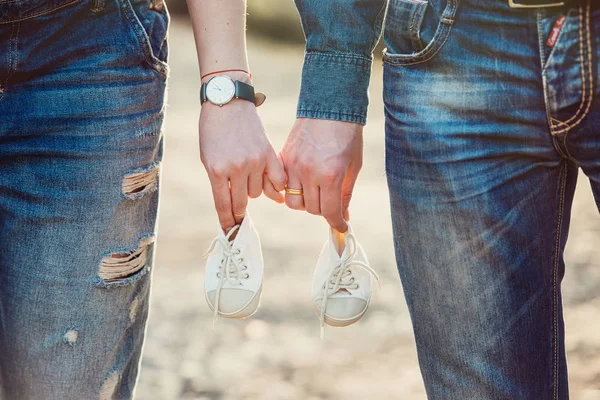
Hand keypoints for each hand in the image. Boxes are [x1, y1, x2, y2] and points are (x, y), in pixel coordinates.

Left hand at [199, 97, 285, 230]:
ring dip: (252, 189)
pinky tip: (272, 187)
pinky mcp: (268, 154)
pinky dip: (274, 187)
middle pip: (242, 203)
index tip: (230, 232)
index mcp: (216, 171)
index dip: (227, 222)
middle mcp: (236, 169)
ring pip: (257, 192)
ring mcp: (254, 162)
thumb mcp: (209, 159)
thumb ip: (221, 183)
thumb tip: (237, 207)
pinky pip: (277, 181)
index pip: (223, 205)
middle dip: (239, 209)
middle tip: (239, 212)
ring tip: (246, 175)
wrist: (228, 103)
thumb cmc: (213, 132)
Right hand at [280, 118, 362, 231]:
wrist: (329, 107)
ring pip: (294, 201)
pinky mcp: (284, 159)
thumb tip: (343, 216)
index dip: (337, 223)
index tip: (341, 227)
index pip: (330, 211)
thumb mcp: (353, 166)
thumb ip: (346, 193)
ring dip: (306, 202)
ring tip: (315, 193)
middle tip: (331, 203)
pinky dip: (292, 190)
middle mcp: (309, 173)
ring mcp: (294, 166)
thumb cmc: (347, 136)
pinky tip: (303, 183)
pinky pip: (283, 185)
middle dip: (323, 211)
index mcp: (330, 175)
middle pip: (311, 209)